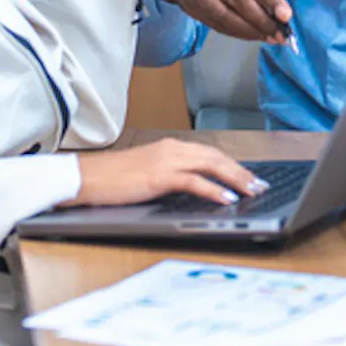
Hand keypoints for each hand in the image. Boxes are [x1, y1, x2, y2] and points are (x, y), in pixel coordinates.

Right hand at [66, 138, 267, 207]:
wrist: (85, 177)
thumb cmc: (110, 179)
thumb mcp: (146, 174)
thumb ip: (170, 177)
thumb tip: (193, 190)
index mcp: (169, 147)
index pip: (209, 153)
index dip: (233, 165)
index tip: (250, 177)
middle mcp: (171, 149)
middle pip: (216, 156)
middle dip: (241, 171)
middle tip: (260, 185)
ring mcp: (166, 160)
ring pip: (211, 165)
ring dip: (236, 178)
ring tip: (253, 191)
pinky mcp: (159, 176)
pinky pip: (194, 181)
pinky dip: (214, 189)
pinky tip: (227, 198)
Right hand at [149, 0, 292, 43]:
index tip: (285, 15)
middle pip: (238, 0)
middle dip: (263, 20)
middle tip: (281, 33)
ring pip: (225, 16)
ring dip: (250, 31)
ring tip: (269, 37)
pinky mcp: (189, 5)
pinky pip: (215, 24)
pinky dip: (235, 32)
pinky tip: (250, 34)